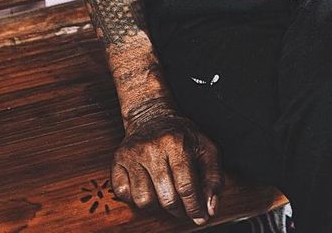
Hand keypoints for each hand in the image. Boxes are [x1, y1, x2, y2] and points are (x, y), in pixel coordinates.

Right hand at [111, 99, 223, 224]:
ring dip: (156, 204)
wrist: (152, 116)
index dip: (194, 207)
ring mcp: (132, 154)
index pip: (186, 186)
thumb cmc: (182, 136)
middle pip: (166, 197)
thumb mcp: (206, 147)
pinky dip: (134, 197)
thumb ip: (214, 178)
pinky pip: (123, 194)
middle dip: (178, 209)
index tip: (200, 217)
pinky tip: (146, 186)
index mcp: (176, 143)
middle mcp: (152, 148)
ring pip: (143, 200)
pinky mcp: (118, 160)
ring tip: (163, 193)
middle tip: (183, 206)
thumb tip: (209, 210)